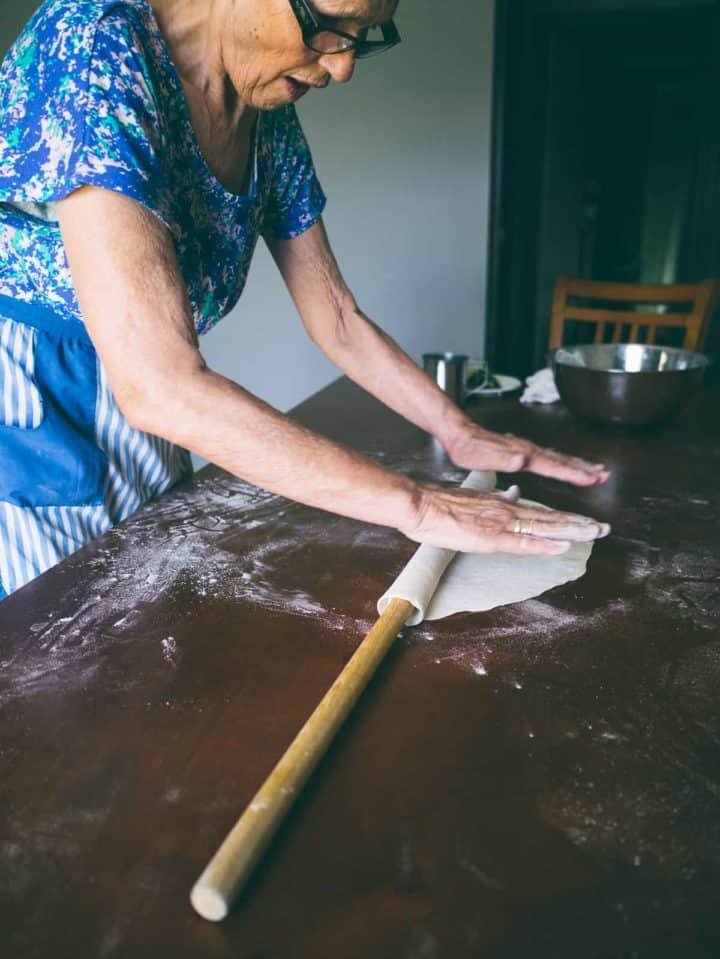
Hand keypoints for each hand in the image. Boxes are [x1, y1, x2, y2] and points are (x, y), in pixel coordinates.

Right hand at [401, 483, 610, 555]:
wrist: (421, 504)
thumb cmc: (441, 506)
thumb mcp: (475, 499)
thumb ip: (497, 500)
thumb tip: (515, 495)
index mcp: (504, 504)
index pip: (542, 512)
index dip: (566, 518)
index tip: (587, 522)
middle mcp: (507, 510)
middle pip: (550, 518)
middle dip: (579, 524)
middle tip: (605, 528)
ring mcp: (500, 523)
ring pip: (543, 527)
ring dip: (570, 531)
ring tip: (594, 533)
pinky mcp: (490, 536)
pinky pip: (521, 541)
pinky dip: (543, 544)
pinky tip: (560, 547)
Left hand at [446, 422, 609, 486]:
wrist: (459, 434)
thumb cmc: (470, 449)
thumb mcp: (486, 458)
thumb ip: (506, 459)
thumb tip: (523, 459)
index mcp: (524, 455)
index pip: (555, 465)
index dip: (574, 473)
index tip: (593, 478)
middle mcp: (528, 450)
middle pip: (562, 460)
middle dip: (584, 468)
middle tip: (605, 474)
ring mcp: (525, 448)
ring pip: (557, 457)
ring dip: (576, 464)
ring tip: (593, 469)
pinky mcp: (519, 449)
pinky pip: (547, 457)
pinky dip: (561, 461)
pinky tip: (562, 464)